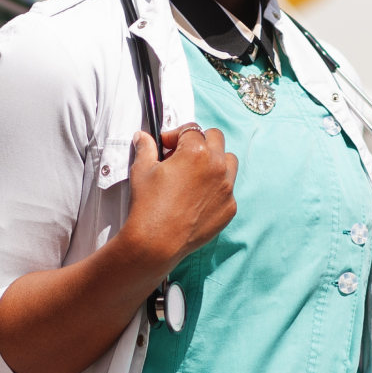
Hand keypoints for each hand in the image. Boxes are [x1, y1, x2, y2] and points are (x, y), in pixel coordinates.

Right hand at [119, 125, 238, 272]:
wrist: (156, 242)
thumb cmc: (148, 205)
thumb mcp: (142, 170)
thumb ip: (146, 148)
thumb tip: (144, 137)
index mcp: (196, 152)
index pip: (191, 130)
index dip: (175, 136)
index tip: (166, 145)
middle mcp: (217, 166)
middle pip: (216, 139)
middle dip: (199, 142)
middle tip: (182, 156)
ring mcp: (226, 188)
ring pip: (229, 162)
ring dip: (215, 161)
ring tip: (195, 174)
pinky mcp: (229, 208)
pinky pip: (228, 189)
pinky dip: (216, 188)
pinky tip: (197, 198)